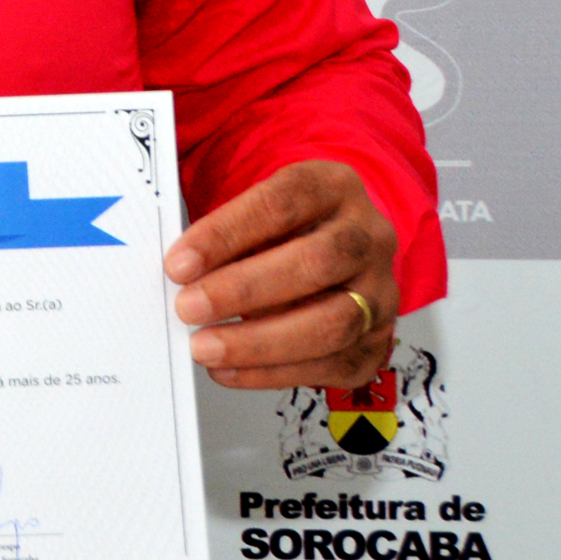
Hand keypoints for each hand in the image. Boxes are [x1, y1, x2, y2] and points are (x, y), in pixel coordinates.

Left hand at [165, 161, 398, 388]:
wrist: (334, 248)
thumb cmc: (280, 228)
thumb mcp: (255, 207)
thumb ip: (221, 231)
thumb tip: (178, 271)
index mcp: (332, 186)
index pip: (280, 203)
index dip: (226, 234)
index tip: (178, 264)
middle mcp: (368, 236)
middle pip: (316, 262)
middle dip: (244, 290)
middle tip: (188, 307)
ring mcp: (381, 290)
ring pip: (333, 322)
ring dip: (260, 342)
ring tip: (204, 347)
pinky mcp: (379, 339)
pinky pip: (332, 364)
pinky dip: (273, 373)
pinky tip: (228, 370)